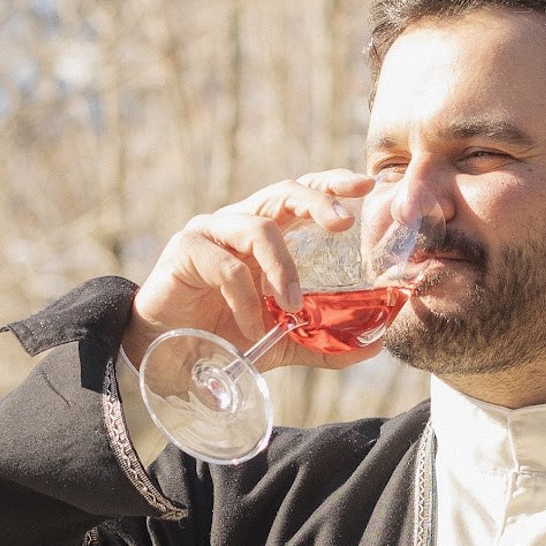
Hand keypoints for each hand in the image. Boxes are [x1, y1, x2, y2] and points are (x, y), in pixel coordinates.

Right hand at [120, 172, 374, 369]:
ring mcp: (210, 232)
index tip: (365, 186)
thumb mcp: (283, 341)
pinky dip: (245, 298)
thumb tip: (375, 345)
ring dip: (283, 270)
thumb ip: (324, 339)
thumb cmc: (222, 339)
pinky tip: (249, 326)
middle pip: (283, 191)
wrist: (169, 359)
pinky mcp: (185, 249)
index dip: (331, 186)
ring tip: (291, 307)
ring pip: (258, 230)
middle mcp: (238, 223)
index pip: (301, 196)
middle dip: (317, 202)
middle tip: (343, 225)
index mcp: (263, 234)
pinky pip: (227, 266)